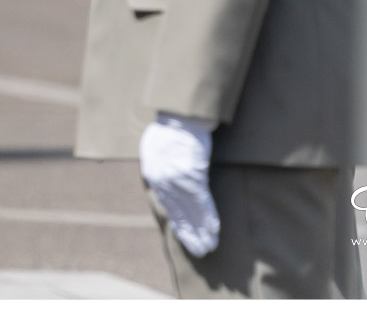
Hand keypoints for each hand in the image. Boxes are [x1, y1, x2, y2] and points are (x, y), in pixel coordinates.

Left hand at [139, 112, 219, 257]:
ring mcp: (178, 180)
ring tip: (208, 247)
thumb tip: (160, 181)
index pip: (167, 206)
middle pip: (179, 213)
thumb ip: (157, 167)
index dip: (179, 223)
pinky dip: (209, 217)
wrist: (179, 115)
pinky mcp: (194, 176)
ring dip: (201, 231)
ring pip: (191, 212)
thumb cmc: (168, 128)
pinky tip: (214, 231)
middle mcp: (163, 182)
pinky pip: (203, 202)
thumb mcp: (153, 148)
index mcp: (152, 175)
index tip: (186, 237)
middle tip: (199, 251)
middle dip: (190, 234)